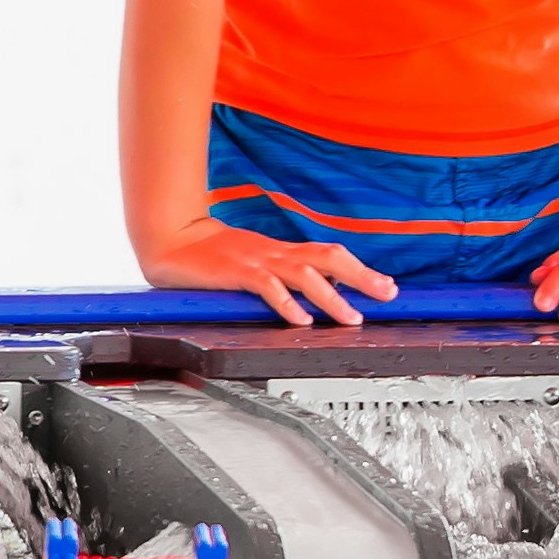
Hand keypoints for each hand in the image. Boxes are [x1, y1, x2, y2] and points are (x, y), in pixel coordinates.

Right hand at [134, 212, 399, 329]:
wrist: (171, 239)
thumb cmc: (209, 255)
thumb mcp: (252, 261)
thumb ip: (279, 275)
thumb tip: (310, 295)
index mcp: (281, 251)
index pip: (330, 254)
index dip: (361, 270)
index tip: (387, 285)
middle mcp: (276, 253)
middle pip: (328, 257)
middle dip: (361, 277)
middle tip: (386, 294)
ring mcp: (257, 261)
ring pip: (304, 274)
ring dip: (332, 297)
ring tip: (352, 318)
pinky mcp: (236, 272)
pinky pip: (267, 287)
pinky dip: (286, 303)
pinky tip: (300, 320)